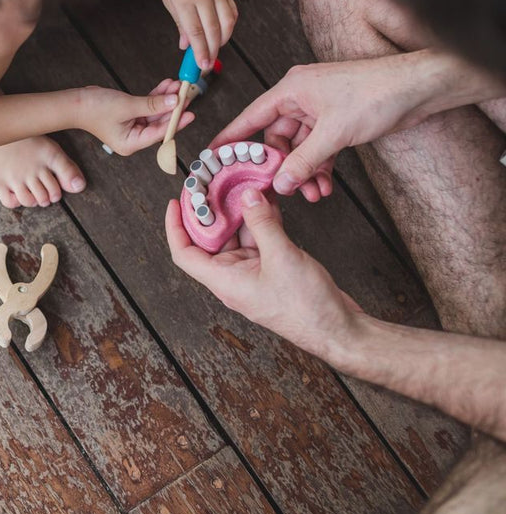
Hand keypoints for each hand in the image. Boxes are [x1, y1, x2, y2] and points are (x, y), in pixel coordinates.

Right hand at [81, 80, 193, 155]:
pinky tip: (166, 86)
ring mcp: (132, 127)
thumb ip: (152, 104)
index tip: (190, 111)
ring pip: (155, 113)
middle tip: (187, 94)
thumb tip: (174, 101)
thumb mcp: (127, 106)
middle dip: (173, 108)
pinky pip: (147, 107)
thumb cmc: (94, 109)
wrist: (74, 102)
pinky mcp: (130, 116)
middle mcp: (133, 138)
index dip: (176, 122)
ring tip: (177, 86)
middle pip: (160, 124)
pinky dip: (156, 97)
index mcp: (132, 143)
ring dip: (166, 99)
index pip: (159, 133)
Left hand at [158, 0, 237, 71]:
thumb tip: (186, 45)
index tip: (201, 64)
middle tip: (208, 64)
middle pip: (213, 29)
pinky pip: (232, 10)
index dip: (200, 50)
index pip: (196, 31)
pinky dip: (229, 24)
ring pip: (227, 21)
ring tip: (215, 49)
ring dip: (223, 39)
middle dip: (212, 50)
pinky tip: (223, 32)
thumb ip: (179, 23)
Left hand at [165, 187, 362, 357]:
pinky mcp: (272, 271)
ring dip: (240, 213)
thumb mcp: (281, 256)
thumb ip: (262, 223)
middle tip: (215, 183)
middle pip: (210, 240)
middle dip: (212, 211)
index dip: (175, 227)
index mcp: (223, 280)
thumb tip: (247, 195)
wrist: (338, 331)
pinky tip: (267, 202)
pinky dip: (260, 222)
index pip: (184, 253)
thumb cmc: (306, 306)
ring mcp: (252, 275)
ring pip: (237, 237)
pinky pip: (258, 242)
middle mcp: (232, 278)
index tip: (177, 202)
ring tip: (243, 185)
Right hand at [213, 57, 433, 200]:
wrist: (418, 88)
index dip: (232, 138)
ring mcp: (319, 111)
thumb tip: (281, 183)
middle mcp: (301, 98)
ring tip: (311, 193)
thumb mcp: (334, 133)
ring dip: (304, 172)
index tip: (214, 156)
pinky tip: (324, 186)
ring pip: (299, 148)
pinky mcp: (336, 122)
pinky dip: (320, 167)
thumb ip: (304, 161)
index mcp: (291, 90)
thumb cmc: (376, 93)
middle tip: (280, 190)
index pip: (251, 117)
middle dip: (281, 167)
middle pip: (276, 138)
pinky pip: (318, 149)